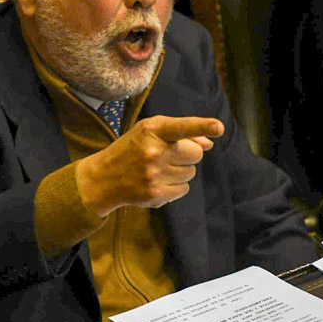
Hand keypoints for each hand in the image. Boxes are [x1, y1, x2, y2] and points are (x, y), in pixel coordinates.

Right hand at [76, 115, 224, 216]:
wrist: (103, 178)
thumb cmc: (132, 148)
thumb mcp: (150, 132)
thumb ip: (181, 134)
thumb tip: (210, 144)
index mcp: (152, 130)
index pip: (182, 127)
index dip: (202, 126)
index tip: (219, 127)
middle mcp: (153, 152)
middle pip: (196, 154)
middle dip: (189, 154)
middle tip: (170, 154)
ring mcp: (154, 175)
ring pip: (191, 172)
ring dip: (181, 170)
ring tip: (159, 168)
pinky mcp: (156, 194)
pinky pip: (184, 189)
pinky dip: (175, 186)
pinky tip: (158, 181)